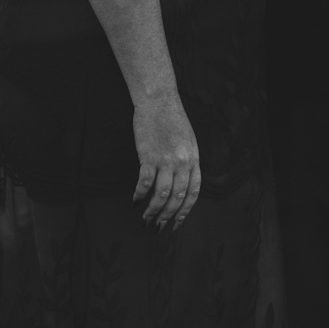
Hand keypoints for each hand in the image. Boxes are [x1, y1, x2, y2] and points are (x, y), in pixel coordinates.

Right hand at [132, 94, 200, 227]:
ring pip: (161, 195)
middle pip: (177, 198)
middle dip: (167, 217)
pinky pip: (144, 183)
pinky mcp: (149, 156)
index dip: (185, 211)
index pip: (193, 193)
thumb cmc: (172, 119)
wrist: (158, 100)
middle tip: (157, 227)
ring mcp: (166, 160)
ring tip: (145, 219)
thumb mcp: (188, 141)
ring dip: (152, 210)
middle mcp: (182, 163)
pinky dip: (139, 195)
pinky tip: (134, 201)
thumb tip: (182, 184)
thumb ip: (187, 162)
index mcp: (194, 160)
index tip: (177, 223)